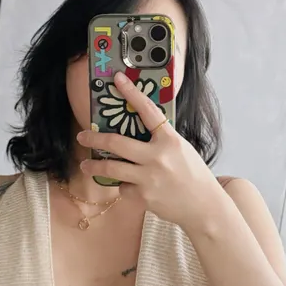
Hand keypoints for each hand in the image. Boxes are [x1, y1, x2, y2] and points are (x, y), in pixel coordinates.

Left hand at [78, 71, 220, 229]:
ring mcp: (149, 178)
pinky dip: (123, 186)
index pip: (148, 110)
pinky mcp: (143, 197)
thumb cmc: (193, 175)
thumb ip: (161, 139)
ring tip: (86, 166)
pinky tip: (131, 187)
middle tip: (82, 136)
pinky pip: (123, 187)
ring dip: (94, 167)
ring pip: (111, 169)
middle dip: (94, 139)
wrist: (203, 206)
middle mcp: (158, 157)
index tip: (118, 79)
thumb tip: (137, 126)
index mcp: (170, 140)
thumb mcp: (181, 149)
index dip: (132, 93)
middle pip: (117, 143)